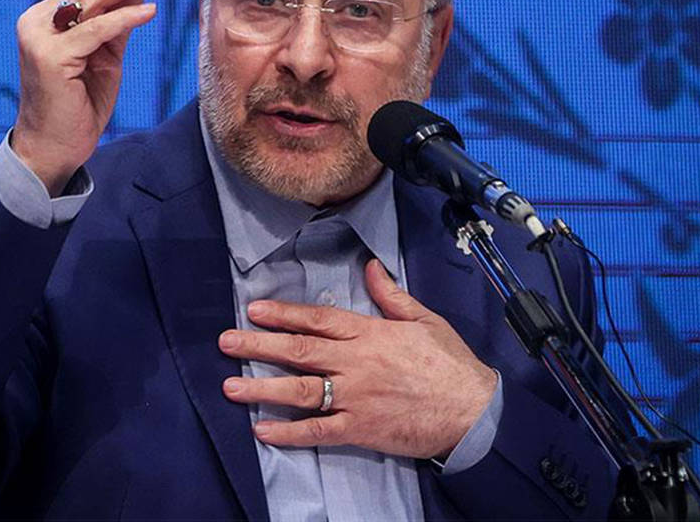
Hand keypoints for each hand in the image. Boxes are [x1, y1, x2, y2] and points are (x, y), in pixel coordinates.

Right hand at [11, 0, 167, 193]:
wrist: (54, 148)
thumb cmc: (79, 105)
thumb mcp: (104, 57)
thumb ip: (117, 23)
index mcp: (45, 18)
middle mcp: (37, 22)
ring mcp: (40, 39)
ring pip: (92, 1)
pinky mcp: (50, 58)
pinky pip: (96, 31)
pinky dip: (125, 19)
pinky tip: (150, 10)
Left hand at [219, 260, 496, 458]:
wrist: (474, 411)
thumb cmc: (451, 364)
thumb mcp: (424, 319)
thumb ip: (391, 295)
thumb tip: (370, 266)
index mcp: (370, 333)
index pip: (318, 319)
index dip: (283, 313)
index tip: (253, 309)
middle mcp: (356, 363)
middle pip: (299, 350)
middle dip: (258, 345)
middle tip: (225, 342)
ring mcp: (356, 397)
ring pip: (300, 391)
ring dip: (262, 388)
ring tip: (231, 386)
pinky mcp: (360, 429)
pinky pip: (318, 430)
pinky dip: (289, 432)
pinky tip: (262, 431)